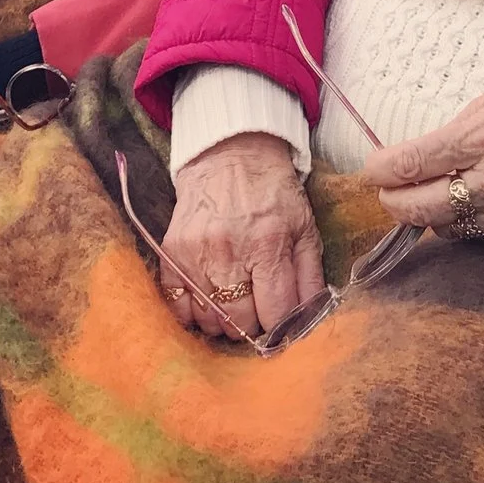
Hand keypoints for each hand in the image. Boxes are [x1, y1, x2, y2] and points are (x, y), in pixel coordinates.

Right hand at [162, 134, 324, 342]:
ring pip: (208, 319)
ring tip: (232, 305)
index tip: (281, 327)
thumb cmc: (273, 193)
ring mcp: (196, 253)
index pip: (276, 313)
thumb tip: (311, 321)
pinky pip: (176, 304)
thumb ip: (310, 277)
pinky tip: (206, 302)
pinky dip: (191, 312)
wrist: (230, 154)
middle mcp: (229, 252)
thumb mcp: (304, 228)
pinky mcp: (172, 251)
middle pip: (239, 321)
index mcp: (269, 246)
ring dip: (222, 321)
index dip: (281, 328)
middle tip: (257, 313)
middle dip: (252, 326)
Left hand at [360, 77, 483, 242]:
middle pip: (422, 208)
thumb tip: (409, 160)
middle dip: (393, 202)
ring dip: (428, 215)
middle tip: (388, 192)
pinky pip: (477, 235)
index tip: (372, 170)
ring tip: (429, 195)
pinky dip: (462, 222)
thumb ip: (450, 135)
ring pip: (446, 228)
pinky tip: (464, 204)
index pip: (415, 162)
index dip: (382, 170)